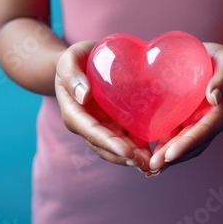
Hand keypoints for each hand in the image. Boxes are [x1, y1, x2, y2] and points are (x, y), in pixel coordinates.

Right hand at [55, 41, 151, 172]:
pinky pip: (126, 138)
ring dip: (132, 158)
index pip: (90, 131)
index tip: (126, 151)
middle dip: (124, 156)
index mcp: (74, 112)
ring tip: (151, 164)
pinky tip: (154, 155)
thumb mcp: (68, 60)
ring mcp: (101, 125)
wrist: (82, 61)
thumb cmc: (74, 58)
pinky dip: (138, 148)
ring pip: (115, 147)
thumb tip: (83, 96)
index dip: (108, 143)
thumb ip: (72, 75)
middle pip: (104, 146)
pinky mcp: (113, 123)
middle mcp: (86, 125)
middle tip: (145, 163)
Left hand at [148, 42, 222, 174]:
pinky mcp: (186, 121)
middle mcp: (211, 123)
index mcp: (222, 111)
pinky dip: (163, 147)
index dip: (187, 144)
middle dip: (173, 157)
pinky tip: (147, 155)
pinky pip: (174, 137)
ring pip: (183, 145)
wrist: (218, 62)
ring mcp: (198, 124)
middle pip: (192, 144)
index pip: (205, 130)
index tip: (170, 154)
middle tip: (153, 166)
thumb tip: (214, 96)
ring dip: (167, 158)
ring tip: (149, 167)